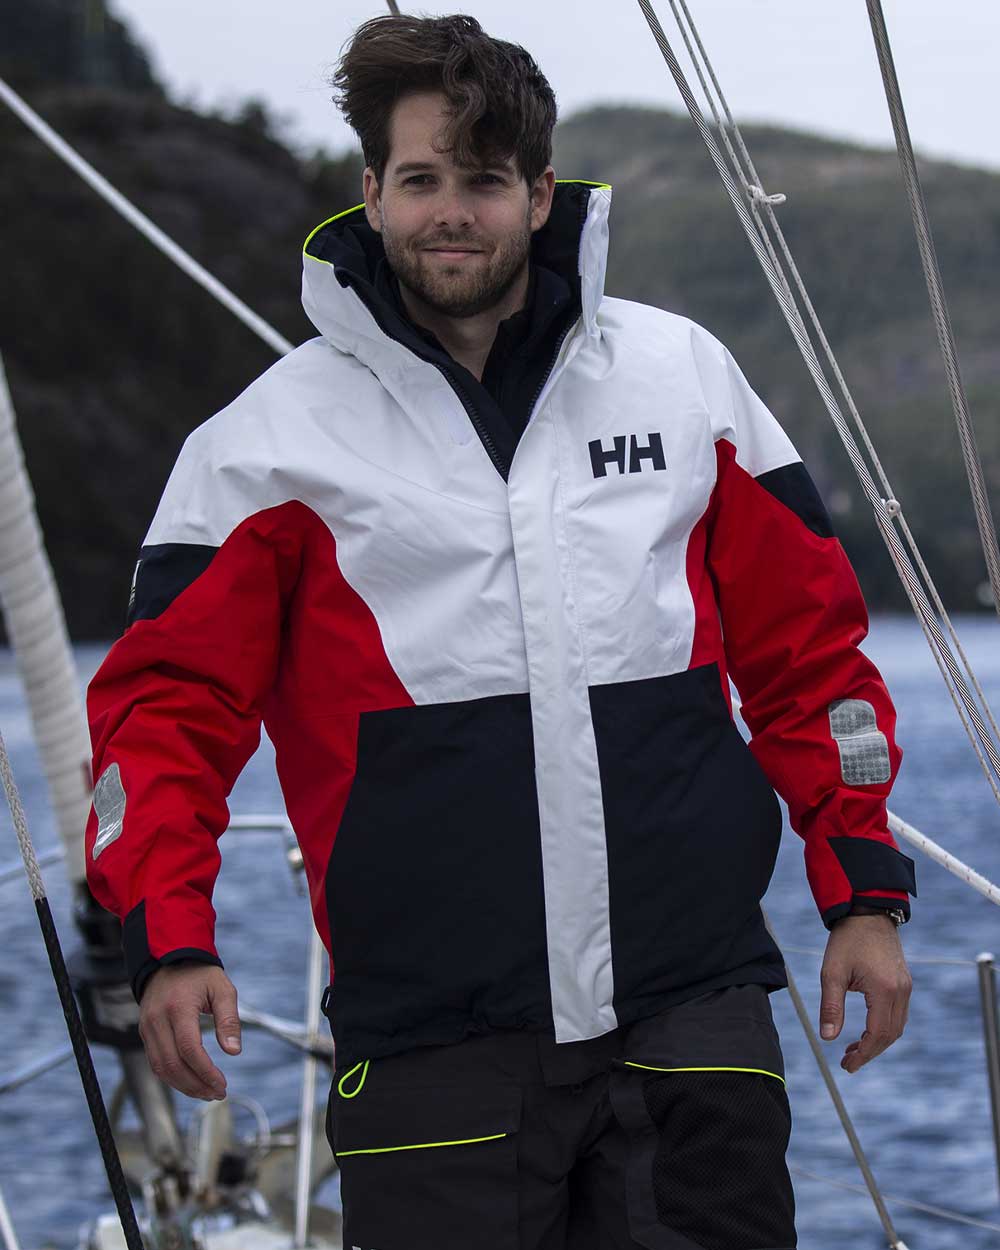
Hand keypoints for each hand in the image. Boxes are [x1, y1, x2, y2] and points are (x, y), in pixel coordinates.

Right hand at [139, 963, 240, 1099]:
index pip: (189, 1049)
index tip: (222, 1084)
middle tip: (217, 1093)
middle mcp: (157, 1020)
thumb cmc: (199, 974)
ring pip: (161, 1068)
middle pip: (173, 1064)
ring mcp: (147, 1028)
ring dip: (184, 1086)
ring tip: (207, 1092)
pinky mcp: (144, 1033)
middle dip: (196, 1085)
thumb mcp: (222, 989)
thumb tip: (234, 1051)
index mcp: (178, 1007)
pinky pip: (155, 1062)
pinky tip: (191, 1081)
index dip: (206, 1072)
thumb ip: (229, 1019)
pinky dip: (172, 1077)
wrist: (168, 960)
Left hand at [818, 915, 911, 1072]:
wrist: (867, 913)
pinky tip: (866, 1030)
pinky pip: (898, 1014)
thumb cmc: (847, 940)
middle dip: (870, 1052)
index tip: (847, 1065)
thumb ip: (831, 1006)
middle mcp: (901, 991)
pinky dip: (884, 1028)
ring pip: (897, 1026)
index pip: (878, 1034)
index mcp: (884, 990)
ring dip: (878, 1041)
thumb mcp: (832, 972)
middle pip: (891, 1035)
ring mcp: (906, 987)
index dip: (863, 1054)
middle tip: (847, 1062)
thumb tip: (827, 1038)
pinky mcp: (904, 982)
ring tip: (854, 1050)